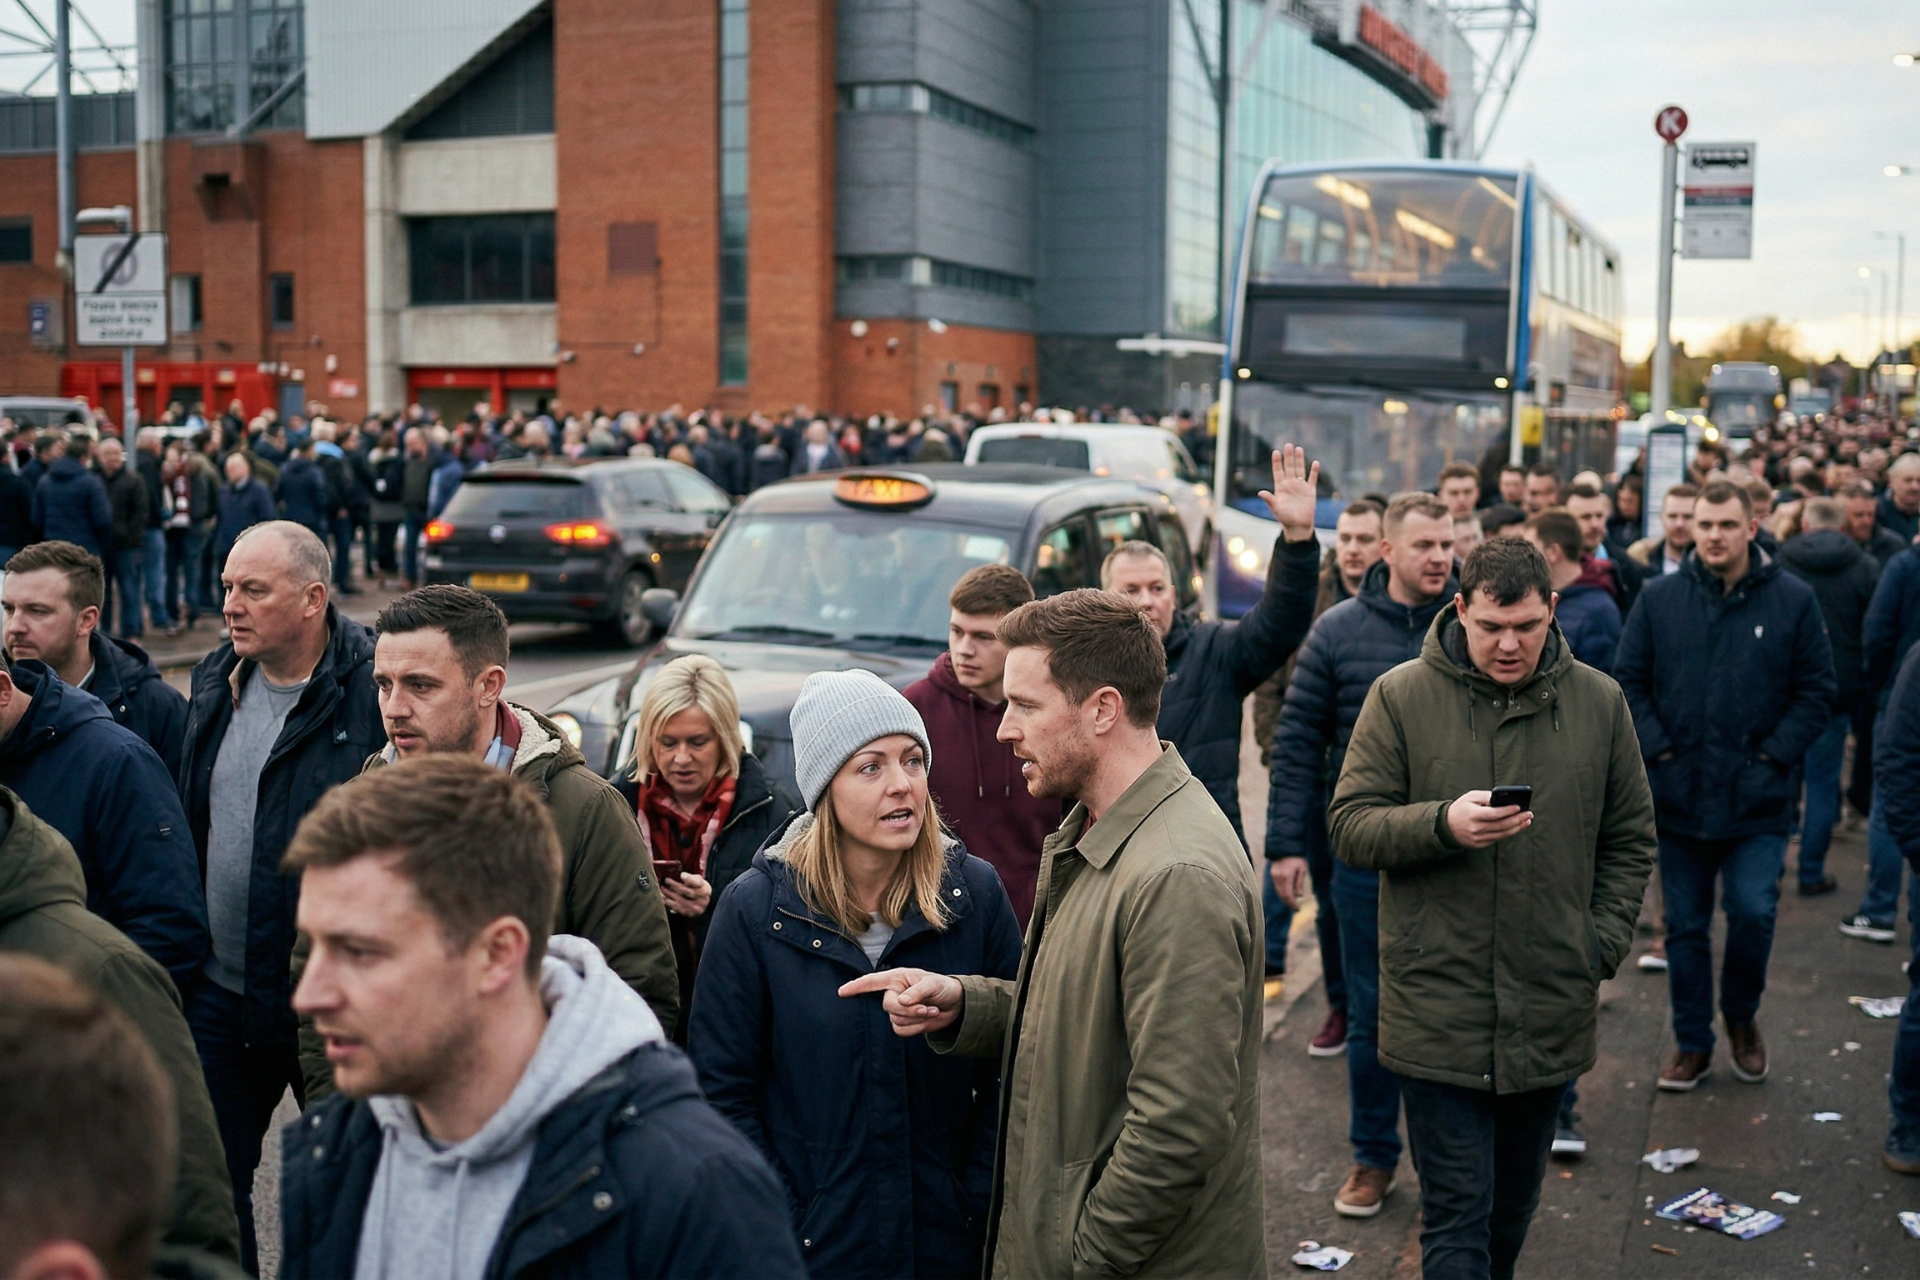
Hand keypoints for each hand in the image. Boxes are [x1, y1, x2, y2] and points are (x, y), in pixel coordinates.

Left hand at [660, 871, 711, 916]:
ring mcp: (696, 908)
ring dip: (668, 895)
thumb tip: (682, 875)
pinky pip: (677, 909)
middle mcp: (702, 900)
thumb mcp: (698, 881)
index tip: (681, 875)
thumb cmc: (698, 889)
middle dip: (674, 886)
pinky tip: (664, 899)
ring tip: (661, 891)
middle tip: (666, 881)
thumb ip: (691, 878)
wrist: (703, 903)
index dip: (688, 878)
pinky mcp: (690, 914)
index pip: (696, 882)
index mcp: (705, 889)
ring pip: (679, 901)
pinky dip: (669, 903)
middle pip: (685, 891)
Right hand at [838, 967, 963, 1036]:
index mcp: (897, 978)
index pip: (873, 981)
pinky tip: (927, 1019)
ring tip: (931, 1010)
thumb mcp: (934, 984)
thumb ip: (918, 991)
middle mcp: (894, 992)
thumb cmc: (943, 987)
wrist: (955, 1004)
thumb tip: (902, 1001)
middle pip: (888, 1006)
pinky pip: (901, 1030)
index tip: (842, 992)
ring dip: (916, 1019)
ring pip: (895, 1020)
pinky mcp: (904, 1022)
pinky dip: (916, 1028)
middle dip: (910, 1010)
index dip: (857, 986)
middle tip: (928, 1008)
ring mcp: (897, 1009)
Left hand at [1257, 444, 1320, 542]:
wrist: (1298, 526)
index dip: (1277, 462)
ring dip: (1300, 460)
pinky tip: (1315, 463)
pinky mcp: (1310, 491)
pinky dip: (1314, 471)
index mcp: (1280, 487)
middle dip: (1289, 456)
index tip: (1276, 451)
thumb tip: (1260, 492)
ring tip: (1299, 448)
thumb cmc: (1285, 518)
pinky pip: (1312, 479)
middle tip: (1288, 444)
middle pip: (1289, 467)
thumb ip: (1269, 499)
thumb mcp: (1276, 508)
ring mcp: (1300, 487)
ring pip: (1300, 470)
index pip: (1278, 471)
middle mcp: (1290, 484)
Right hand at [1269, 856, 1307, 907]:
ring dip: (1285, 899)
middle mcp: (1278, 877)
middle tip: (1295, 908)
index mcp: (1287, 876)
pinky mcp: (1272, 874)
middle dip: (1289, 903)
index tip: (1298, 909)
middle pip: (1282, 895)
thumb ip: (1300, 883)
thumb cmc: (1297, 858)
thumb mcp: (1302, 869)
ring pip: (1278, 892)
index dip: (1292, 903)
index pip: (1288, 894)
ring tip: (1292, 903)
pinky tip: (1287, 895)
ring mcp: (1274, 875)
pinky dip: (1282, 893)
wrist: (1285, 847)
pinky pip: (1277, 887)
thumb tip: (1299, 896)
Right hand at [1445, 790, 1532, 848]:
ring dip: (1517, 828)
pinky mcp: (1479, 844)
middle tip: (1529, 814)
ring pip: (1502, 834)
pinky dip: (1508, 833)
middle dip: (1517, 819)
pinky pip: (1497, 839)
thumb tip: (1503, 799)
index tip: (1519, 807)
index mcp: (1472, 814)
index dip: (1508, 811)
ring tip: (1526, 821)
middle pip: (1501, 825)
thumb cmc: (1460, 808)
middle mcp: (1475, 828)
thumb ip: (1486, 796)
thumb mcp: (1470, 797)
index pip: (1494, 814)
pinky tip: (1516, 827)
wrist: (1445, 826)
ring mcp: (1477, 838)